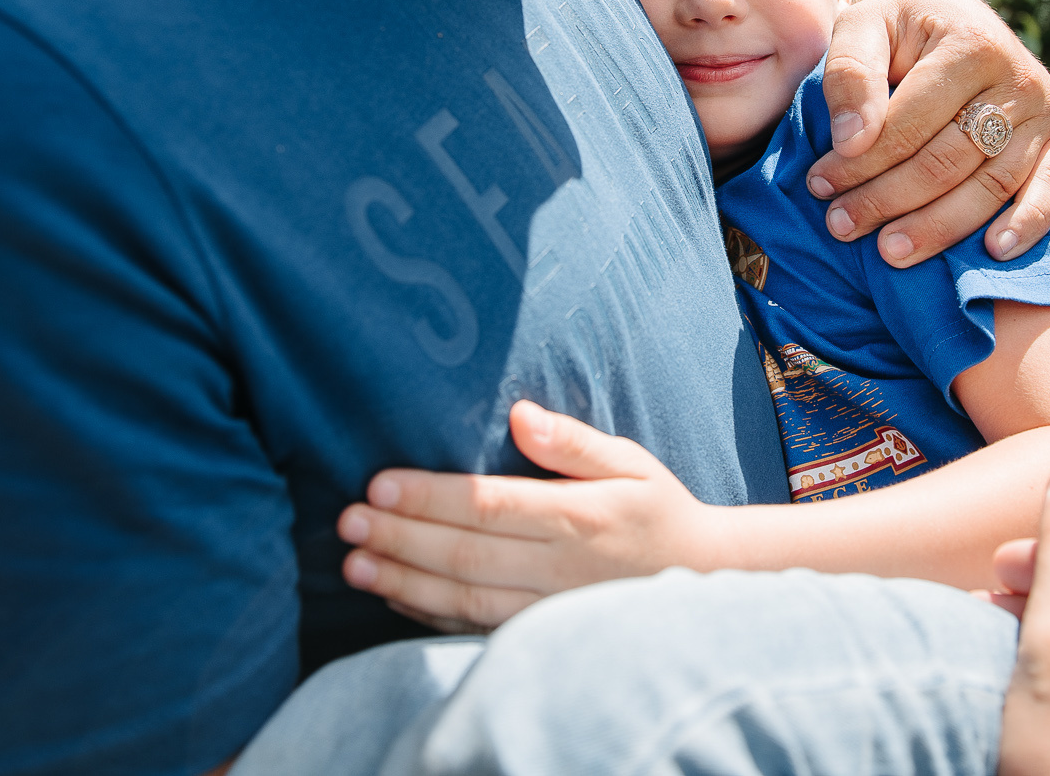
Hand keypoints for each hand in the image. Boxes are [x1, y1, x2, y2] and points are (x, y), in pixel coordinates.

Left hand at [337, 401, 716, 629]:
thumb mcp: (631, 463)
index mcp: (579, 518)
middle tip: (345, 523)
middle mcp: (560, 569)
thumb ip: (574, 442)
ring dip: (403, 583)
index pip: (489, 504)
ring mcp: (549, 610)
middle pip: (465, 554)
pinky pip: (475, 630)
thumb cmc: (657, 510)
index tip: (379, 485)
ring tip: (352, 565)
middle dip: (400, 539)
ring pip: (464, 600)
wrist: (703, 581)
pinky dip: (428, 616)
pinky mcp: (540, 637)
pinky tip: (392, 596)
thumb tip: (520, 413)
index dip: (430, 497)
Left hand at [812, 0, 1049, 267]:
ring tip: (889, 252)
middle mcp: (1018, 80)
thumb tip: (851, 141)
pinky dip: (1025, 226)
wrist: (952, 19)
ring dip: (937, 227)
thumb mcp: (864, 26)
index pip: (912, 121)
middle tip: (841, 225)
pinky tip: (992, 253)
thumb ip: (851, 72)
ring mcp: (1042, 116)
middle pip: (948, 160)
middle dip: (888, 199)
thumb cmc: (899, 28)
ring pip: (990, 186)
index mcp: (972, 44)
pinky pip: (1047, 193)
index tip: (819, 185)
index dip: (862, 160)